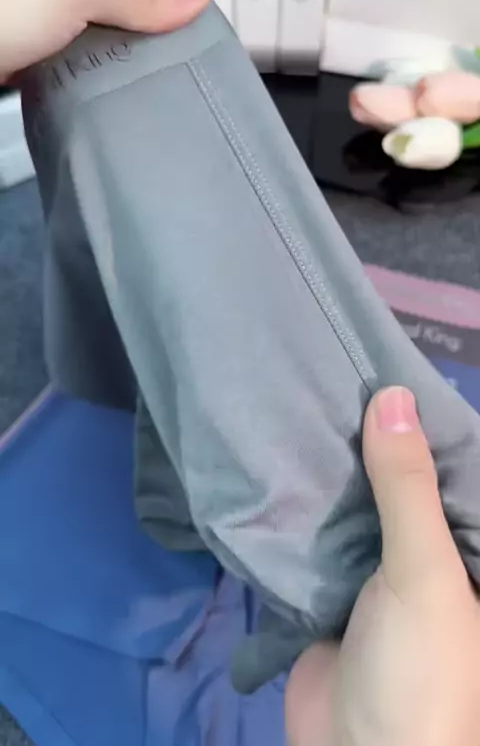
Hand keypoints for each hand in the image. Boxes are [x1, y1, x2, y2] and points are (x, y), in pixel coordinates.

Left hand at [0, 0, 211, 80]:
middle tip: (166, 71)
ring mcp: (25, 4)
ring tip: (135, 88)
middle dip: (142, 30)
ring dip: (113, 61)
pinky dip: (83, 79)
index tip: (195, 37)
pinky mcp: (15, 48)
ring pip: (93, 31)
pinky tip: (99, 96)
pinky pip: (65, 61)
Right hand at [286, 386, 479, 745]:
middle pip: (402, 485)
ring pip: (359, 507)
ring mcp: (378, 573)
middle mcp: (430, 557)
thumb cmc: (419, 667)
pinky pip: (320, 537)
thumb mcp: (425, 571)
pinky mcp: (332, 588)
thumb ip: (407, 487)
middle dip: (373, 441)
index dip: (429, 426)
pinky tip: (280, 462)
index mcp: (469, 552)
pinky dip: (303, 507)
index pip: (456, 473)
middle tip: (334, 377)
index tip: (391, 371)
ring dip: (334, 470)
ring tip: (304, 403)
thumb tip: (392, 394)